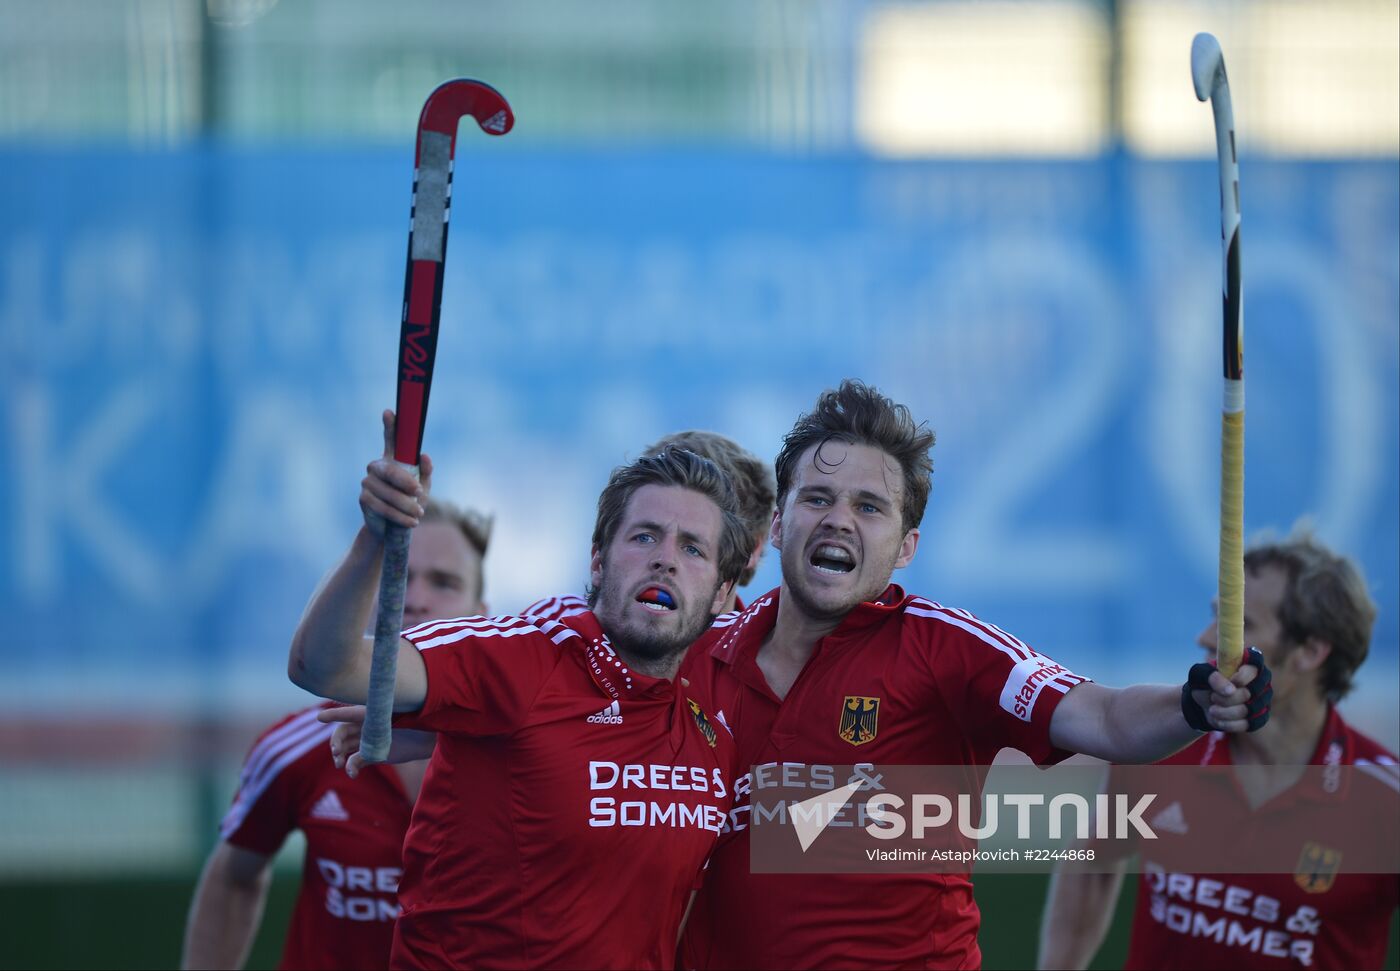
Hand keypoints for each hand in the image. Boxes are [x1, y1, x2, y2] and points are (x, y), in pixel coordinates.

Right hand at [317, 705, 436, 775]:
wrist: (426, 739)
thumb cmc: (413, 724)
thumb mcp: (397, 724)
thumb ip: (379, 732)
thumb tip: (363, 740)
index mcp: (369, 713)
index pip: (347, 713)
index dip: (334, 715)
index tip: (319, 718)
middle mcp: (364, 726)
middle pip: (342, 732)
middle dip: (335, 742)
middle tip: (336, 752)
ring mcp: (366, 741)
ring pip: (345, 748)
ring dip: (339, 756)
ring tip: (339, 763)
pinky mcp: (370, 755)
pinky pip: (355, 761)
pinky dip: (351, 767)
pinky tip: (353, 773)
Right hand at [361, 410, 433, 537]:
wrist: (394, 528)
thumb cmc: (411, 503)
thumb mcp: (423, 488)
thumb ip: (426, 472)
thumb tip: (424, 456)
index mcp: (393, 460)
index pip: (391, 439)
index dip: (390, 426)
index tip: (389, 412)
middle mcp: (377, 467)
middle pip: (390, 470)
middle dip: (406, 482)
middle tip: (419, 492)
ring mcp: (368, 482)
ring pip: (388, 492)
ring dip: (406, 505)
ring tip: (419, 514)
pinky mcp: (364, 498)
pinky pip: (382, 506)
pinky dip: (399, 515)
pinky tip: (411, 521)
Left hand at [1181, 646, 1272, 732]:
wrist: (1204, 705)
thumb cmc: (1205, 684)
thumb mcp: (1199, 675)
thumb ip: (1211, 676)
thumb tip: (1230, 690)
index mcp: (1248, 663)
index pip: (1257, 662)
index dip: (1243, 674)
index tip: (1229, 681)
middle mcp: (1261, 681)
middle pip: (1250, 692)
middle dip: (1227, 698)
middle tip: (1213, 697)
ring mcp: (1263, 701)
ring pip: (1248, 710)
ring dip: (1225, 712)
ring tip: (1212, 709)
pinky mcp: (1260, 719)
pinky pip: (1248, 724)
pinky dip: (1229, 723)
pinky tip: (1218, 720)